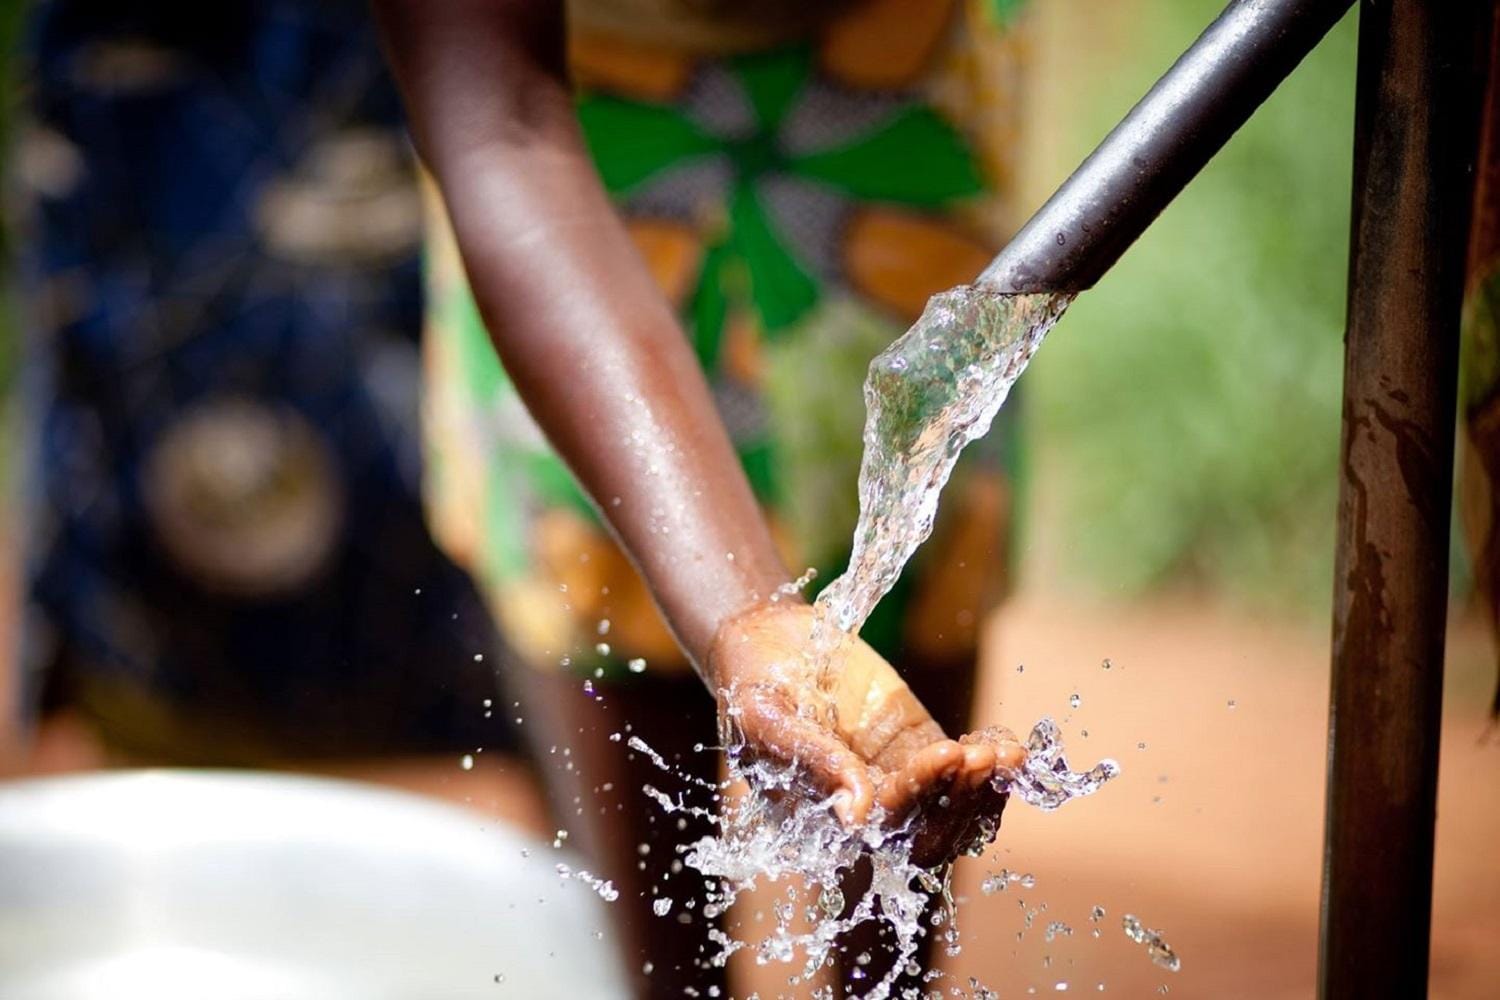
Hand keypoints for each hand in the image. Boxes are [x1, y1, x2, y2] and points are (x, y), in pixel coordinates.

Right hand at [709, 601, 1024, 866]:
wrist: (765, 641)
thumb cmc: (751, 683)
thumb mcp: (768, 719)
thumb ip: (813, 762)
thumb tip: (860, 815)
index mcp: (820, 821)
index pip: (882, 826)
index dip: (918, 794)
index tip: (944, 752)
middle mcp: (862, 813)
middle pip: (925, 835)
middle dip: (960, 803)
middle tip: (981, 761)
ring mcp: (893, 781)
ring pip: (950, 813)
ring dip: (983, 793)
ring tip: (1008, 757)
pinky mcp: (916, 749)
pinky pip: (958, 775)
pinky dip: (989, 770)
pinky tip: (1012, 750)